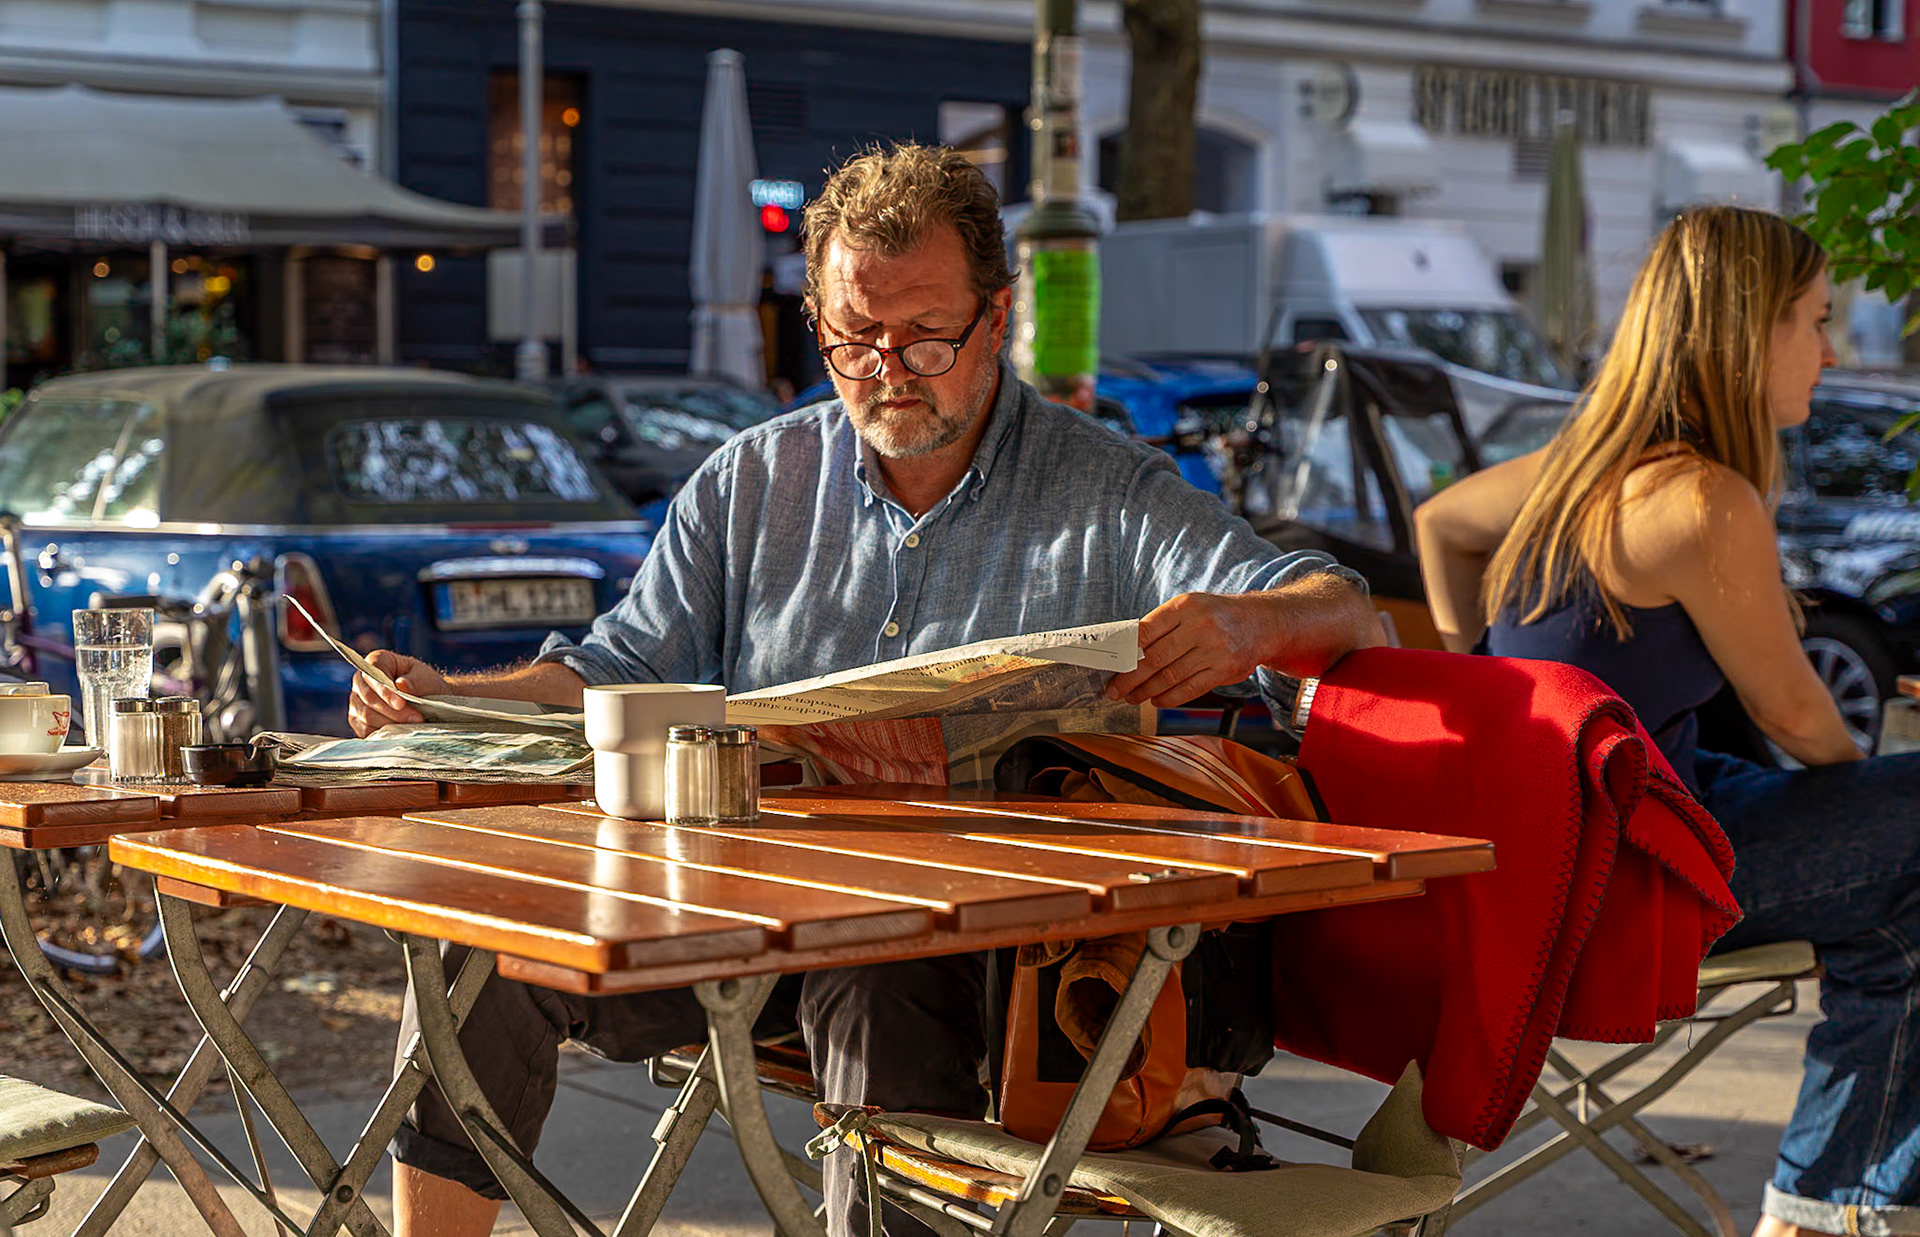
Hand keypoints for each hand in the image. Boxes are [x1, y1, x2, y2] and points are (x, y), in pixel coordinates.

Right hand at [348, 650, 448, 736]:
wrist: (428, 702)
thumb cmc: (426, 685)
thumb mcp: (426, 678)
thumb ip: (415, 681)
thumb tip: (401, 684)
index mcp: (376, 661)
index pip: (372, 674)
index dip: (385, 690)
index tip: (401, 704)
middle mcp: (361, 680)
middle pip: (368, 697)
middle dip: (392, 711)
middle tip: (416, 719)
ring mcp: (357, 701)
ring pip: (366, 715)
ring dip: (391, 723)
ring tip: (413, 726)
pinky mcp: (358, 720)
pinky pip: (365, 729)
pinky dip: (384, 733)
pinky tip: (401, 733)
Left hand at [1104, 593, 1282, 707]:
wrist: (1260, 622)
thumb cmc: (1214, 615)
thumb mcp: (1188, 607)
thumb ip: (1160, 625)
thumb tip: (1125, 649)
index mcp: (1185, 606)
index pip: (1145, 631)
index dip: (1124, 651)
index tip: (1109, 665)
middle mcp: (1200, 626)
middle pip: (1154, 658)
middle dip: (1129, 677)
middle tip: (1114, 690)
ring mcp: (1214, 649)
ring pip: (1170, 676)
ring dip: (1146, 691)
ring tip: (1132, 697)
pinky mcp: (1224, 670)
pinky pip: (1190, 689)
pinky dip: (1169, 698)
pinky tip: (1156, 700)